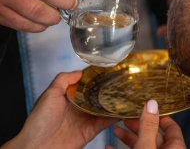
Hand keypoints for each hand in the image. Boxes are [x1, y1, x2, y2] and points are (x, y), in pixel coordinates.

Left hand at [2, 71, 118, 148]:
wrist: (37, 147)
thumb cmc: (39, 122)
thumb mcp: (49, 93)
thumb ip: (64, 79)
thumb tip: (80, 71)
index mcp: (69, 97)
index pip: (87, 85)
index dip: (97, 78)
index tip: (109, 71)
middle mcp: (79, 107)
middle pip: (98, 96)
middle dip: (109, 90)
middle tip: (123, 82)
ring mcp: (86, 119)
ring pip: (105, 108)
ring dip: (115, 103)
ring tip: (128, 94)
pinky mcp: (91, 130)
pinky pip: (106, 122)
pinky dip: (116, 117)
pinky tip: (124, 110)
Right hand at [107, 100, 185, 148]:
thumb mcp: (147, 146)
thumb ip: (148, 126)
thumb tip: (151, 105)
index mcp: (175, 147)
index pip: (171, 126)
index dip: (159, 115)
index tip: (147, 107)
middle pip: (153, 135)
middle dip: (137, 125)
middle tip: (127, 116)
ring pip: (142, 144)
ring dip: (128, 136)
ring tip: (117, 129)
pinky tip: (110, 146)